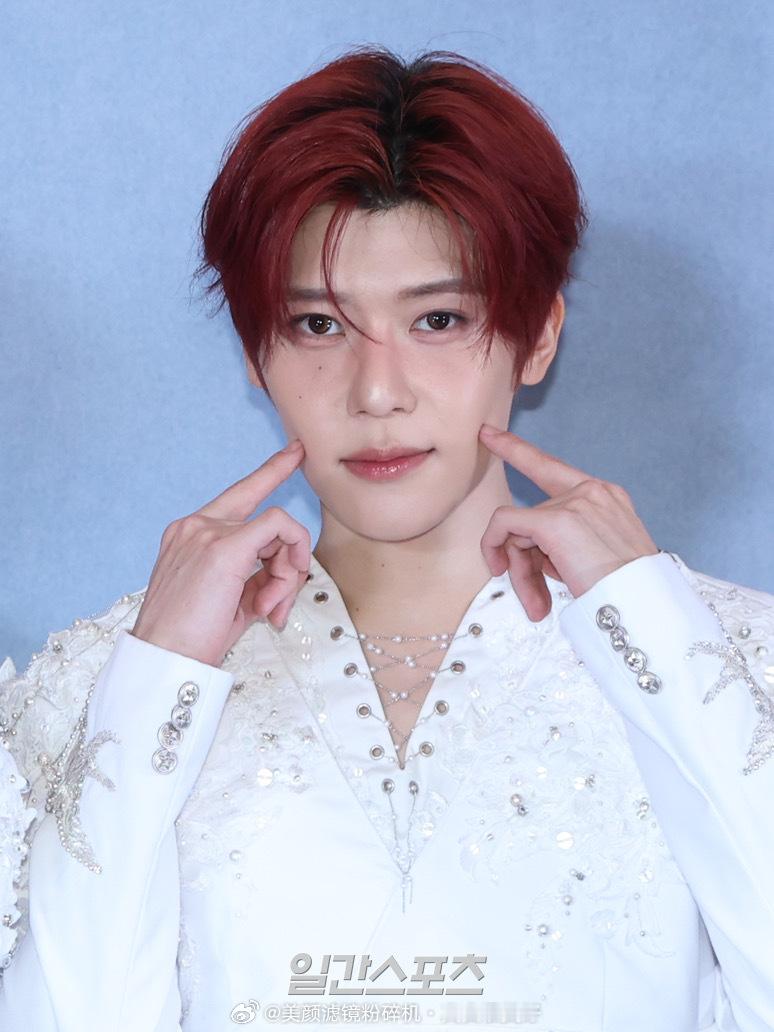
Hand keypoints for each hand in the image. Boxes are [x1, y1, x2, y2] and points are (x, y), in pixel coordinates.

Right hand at [132, 440, 309, 665]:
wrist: (164, 658)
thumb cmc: (192, 638)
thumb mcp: (229, 599)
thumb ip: (256, 575)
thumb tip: (288, 572)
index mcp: (190, 534)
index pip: (239, 495)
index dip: (271, 471)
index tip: (294, 453)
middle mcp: (196, 525)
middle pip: (268, 519)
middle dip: (290, 556)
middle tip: (282, 598)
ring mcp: (208, 532)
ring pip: (278, 527)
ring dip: (287, 573)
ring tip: (268, 609)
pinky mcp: (224, 547)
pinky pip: (280, 528)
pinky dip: (290, 560)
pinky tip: (272, 597)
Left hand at [478, 423, 658, 621]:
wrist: (642, 604)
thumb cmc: (624, 593)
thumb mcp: (601, 557)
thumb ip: (565, 544)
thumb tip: (525, 555)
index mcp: (607, 496)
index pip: (553, 468)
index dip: (518, 450)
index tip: (490, 433)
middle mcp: (592, 491)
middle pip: (533, 516)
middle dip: (525, 559)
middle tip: (533, 598)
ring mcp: (574, 502)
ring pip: (519, 528)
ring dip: (522, 571)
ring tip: (537, 604)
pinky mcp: (555, 520)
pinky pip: (505, 524)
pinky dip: (495, 545)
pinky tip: (502, 570)